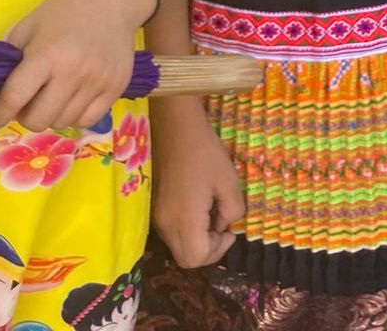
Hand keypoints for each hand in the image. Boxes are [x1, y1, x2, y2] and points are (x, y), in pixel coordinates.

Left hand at [0, 0, 151, 132]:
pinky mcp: (117, 87)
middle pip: (39, 120)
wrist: (112, 0)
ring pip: (63, 122)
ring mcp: (98, 81)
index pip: (14, 99)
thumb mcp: (28, 27)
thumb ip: (9, 60)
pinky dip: (74, 115)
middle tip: (27, 103)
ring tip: (51, 97)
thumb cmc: (64, 11)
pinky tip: (72, 99)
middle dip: (26, 115)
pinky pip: (87, 120)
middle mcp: (75, 72)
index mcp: (48, 54)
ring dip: (51, 115)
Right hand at [150, 99, 245, 267]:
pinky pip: (171, 231)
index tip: (229, 229)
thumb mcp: (228, 180)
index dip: (217, 251)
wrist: (173, 127)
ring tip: (211, 210)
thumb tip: (223, 223)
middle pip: (185, 259)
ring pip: (177, 246)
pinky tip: (197, 203)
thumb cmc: (204, 151)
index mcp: (184, 220)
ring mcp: (156, 217)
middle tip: (222, 223)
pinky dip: (187, 228)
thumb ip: (233, 209)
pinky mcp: (154, 208)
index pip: (196, 259)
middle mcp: (165, 225)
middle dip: (208, 249)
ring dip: (197, 238)